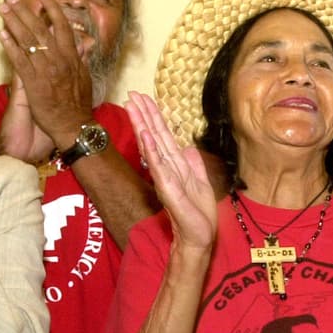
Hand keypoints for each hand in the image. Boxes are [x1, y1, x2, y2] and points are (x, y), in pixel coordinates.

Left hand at [0, 0, 94, 148]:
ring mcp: (45, 70)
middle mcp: (59, 60)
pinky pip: (20, 60)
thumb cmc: (78, 105)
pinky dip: (10, 46)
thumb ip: (81, 59)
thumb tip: (82, 45)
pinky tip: (1, 34)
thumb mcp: (85, 78)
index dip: (53, 8)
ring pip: (28, 41)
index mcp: (72, 57)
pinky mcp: (33, 83)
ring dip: (14, 22)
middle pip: (40, 29)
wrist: (72, 126)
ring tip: (3, 9)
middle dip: (25, 10)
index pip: (62, 26)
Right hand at [125, 92, 215, 252]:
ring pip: (152, 146)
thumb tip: (189, 147)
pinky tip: (145, 135)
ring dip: (142, 125)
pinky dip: (151, 151)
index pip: (162, 136)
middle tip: (131, 94)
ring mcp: (165, 177)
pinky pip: (158, 166)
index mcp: (175, 165)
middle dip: (143, 114)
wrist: (199, 237)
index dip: (153, 116)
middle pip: (153, 136)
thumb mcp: (201, 183)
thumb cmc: (199, 215)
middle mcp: (167, 168)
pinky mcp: (167, 189)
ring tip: (133, 107)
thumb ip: (195, 165)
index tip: (143, 98)